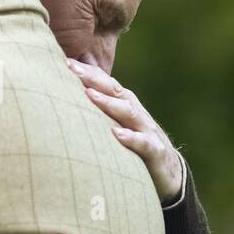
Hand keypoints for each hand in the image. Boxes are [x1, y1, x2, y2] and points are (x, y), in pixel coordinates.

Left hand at [68, 58, 183, 202]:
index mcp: (124, 104)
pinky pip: (143, 143)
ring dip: (109, 103)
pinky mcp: (154, 151)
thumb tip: (65, 101)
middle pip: (114, 91)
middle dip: (93, 78)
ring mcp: (146, 130)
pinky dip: (130, 138)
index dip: (86, 71)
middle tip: (71, 68)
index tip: (63, 61)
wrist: (170, 172)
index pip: (104, 83)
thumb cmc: (133, 145)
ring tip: (89, 95)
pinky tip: (116, 134)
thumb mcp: (115, 126)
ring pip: (128, 112)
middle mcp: (135, 112)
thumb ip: (96, 112)